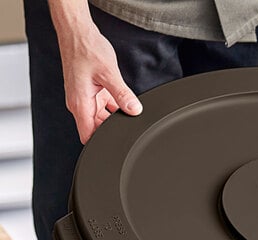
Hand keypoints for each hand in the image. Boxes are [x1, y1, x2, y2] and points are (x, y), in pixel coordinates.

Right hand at [50, 1, 141, 143]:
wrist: (77, 32)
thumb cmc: (86, 49)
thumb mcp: (109, 73)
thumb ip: (122, 95)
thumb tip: (134, 110)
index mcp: (80, 104)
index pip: (88, 136)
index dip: (100, 145)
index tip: (116, 145)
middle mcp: (81, 104)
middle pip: (97, 129)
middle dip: (113, 129)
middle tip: (129, 124)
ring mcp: (86, 98)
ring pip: (102, 119)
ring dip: (115, 117)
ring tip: (128, 111)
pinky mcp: (92, 92)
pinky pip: (104, 107)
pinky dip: (115, 108)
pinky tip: (124, 102)